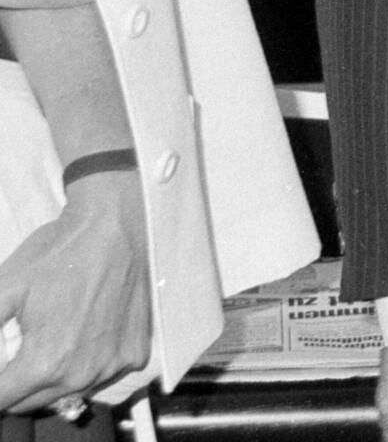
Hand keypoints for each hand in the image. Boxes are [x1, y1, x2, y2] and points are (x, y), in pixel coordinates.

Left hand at [0, 172, 150, 413]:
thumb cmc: (59, 251)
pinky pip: (100, 375)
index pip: (2, 399)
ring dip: (50, 377)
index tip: (2, 357)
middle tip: (17, 348)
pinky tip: (83, 335)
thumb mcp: (3, 290)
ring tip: (49, 339)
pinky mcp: (135, 352)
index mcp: (46, 362)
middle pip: (32, 402)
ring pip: (66, 393)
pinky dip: (87, 364)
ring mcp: (114, 364)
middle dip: (16, 382)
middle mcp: (83, 372)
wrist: (115, 224)